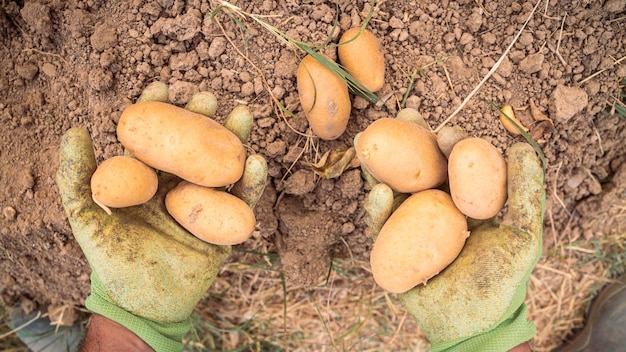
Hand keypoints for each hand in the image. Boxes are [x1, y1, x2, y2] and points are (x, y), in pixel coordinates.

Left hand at [56, 82, 266, 351]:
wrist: (144, 304)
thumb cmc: (112, 262)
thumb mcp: (87, 219)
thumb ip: (77, 178)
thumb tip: (76, 130)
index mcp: (147, 181)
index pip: (155, 140)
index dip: (159, 111)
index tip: (163, 85)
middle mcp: (176, 187)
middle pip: (193, 147)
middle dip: (202, 121)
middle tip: (209, 97)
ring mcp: (202, 204)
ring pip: (221, 167)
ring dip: (234, 141)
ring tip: (242, 116)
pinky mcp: (224, 225)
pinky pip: (241, 201)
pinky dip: (252, 183)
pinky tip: (255, 161)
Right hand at [364, 142, 543, 351]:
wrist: (471, 326)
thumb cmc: (500, 282)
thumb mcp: (522, 237)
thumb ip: (525, 195)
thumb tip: (521, 146)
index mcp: (464, 201)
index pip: (455, 165)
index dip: (449, 144)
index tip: (445, 132)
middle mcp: (435, 208)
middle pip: (420, 167)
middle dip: (409, 140)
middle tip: (403, 115)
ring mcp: (410, 225)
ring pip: (393, 188)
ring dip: (381, 163)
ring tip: (370, 140)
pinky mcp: (390, 246)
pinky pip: (380, 224)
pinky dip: (376, 208)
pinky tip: (379, 192)